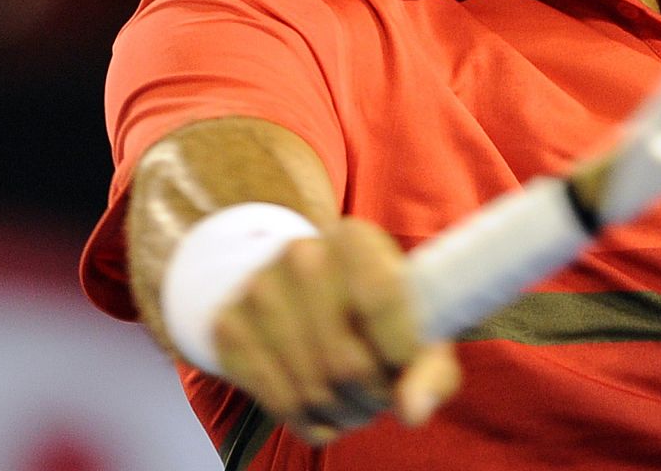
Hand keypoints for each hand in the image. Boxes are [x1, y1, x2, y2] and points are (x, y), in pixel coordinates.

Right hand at [208, 217, 460, 444]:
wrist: (300, 289)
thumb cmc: (376, 311)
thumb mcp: (416, 323)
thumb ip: (430, 368)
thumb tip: (413, 412)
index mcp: (355, 238)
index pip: (381, 298)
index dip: (399, 351)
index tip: (405, 366)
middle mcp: (302, 255)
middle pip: (345, 361)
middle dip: (373, 396)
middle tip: (381, 394)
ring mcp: (258, 290)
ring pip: (312, 390)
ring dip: (343, 412)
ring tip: (355, 400)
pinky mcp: (229, 326)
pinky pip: (278, 403)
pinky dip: (310, 422)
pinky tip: (323, 407)